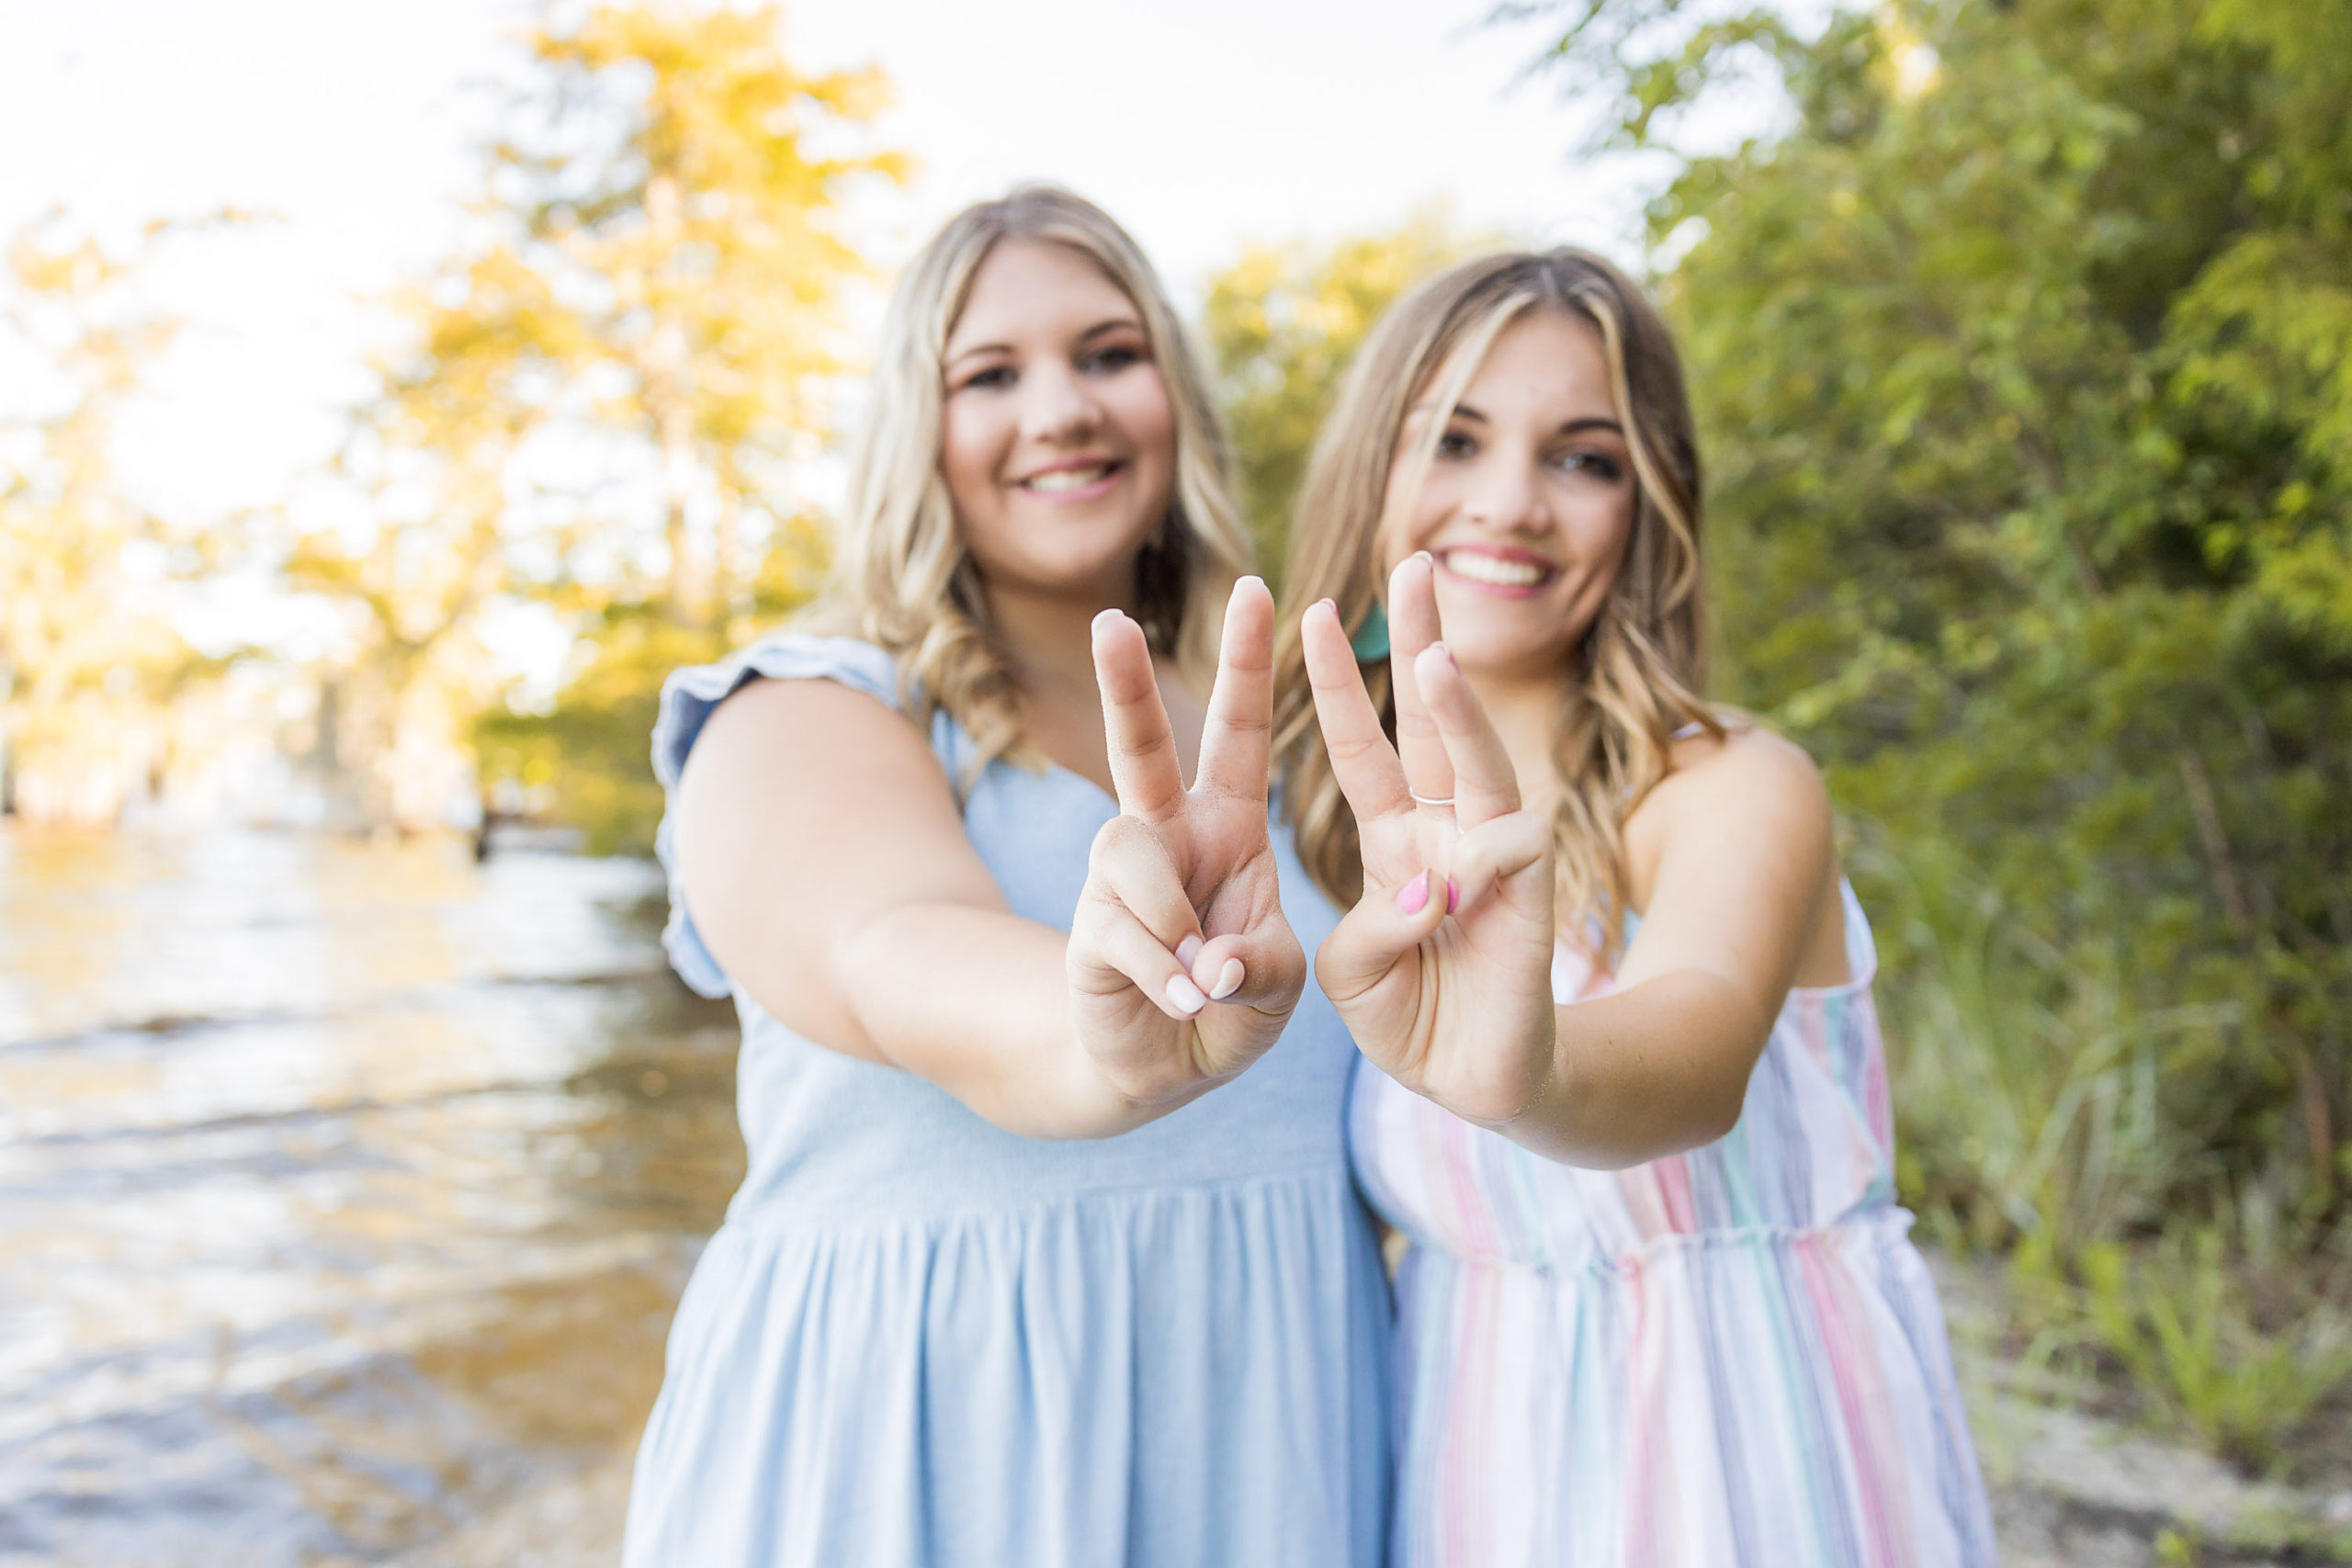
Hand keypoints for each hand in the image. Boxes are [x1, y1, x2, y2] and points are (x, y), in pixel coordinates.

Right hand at [1067, 575, 1306, 1107]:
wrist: (1164, 1066)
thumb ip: (1267, 961)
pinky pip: (1121, 933)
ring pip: (1128, 851)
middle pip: (1142, 746)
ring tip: (1207, 982)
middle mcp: (1168, 835)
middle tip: (1111, 621)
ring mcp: (1120, 880)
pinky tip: (1184, 1004)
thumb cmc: (1236, 1003)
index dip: (1249, 664)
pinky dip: (1164, 978)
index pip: (1238, 732)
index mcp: (1229, 824)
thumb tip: (1214, 960)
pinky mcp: (1090, 928)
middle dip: (1126, 685)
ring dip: (1175, 920)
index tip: (1256, 587)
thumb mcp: (1281, 979)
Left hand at [1301, 553, 1558, 1126]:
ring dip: (1458, 711)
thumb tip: (1426, 892)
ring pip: (1479, 762)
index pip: (1364, 743)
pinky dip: (1479, 859)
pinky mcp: (1530, 893)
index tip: (1310, 611)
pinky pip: (1509, 847)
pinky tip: (1453, 887)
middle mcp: (1445, 830)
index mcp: (1395, 838)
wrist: (1473, 1083)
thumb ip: (1366, 931)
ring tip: (1436, 656)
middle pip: (1432, 721)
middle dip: (1421, 640)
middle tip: (1414, 561)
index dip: (1339, 683)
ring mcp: (1491, 856)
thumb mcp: (1347, 974)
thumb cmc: (1410, 1019)